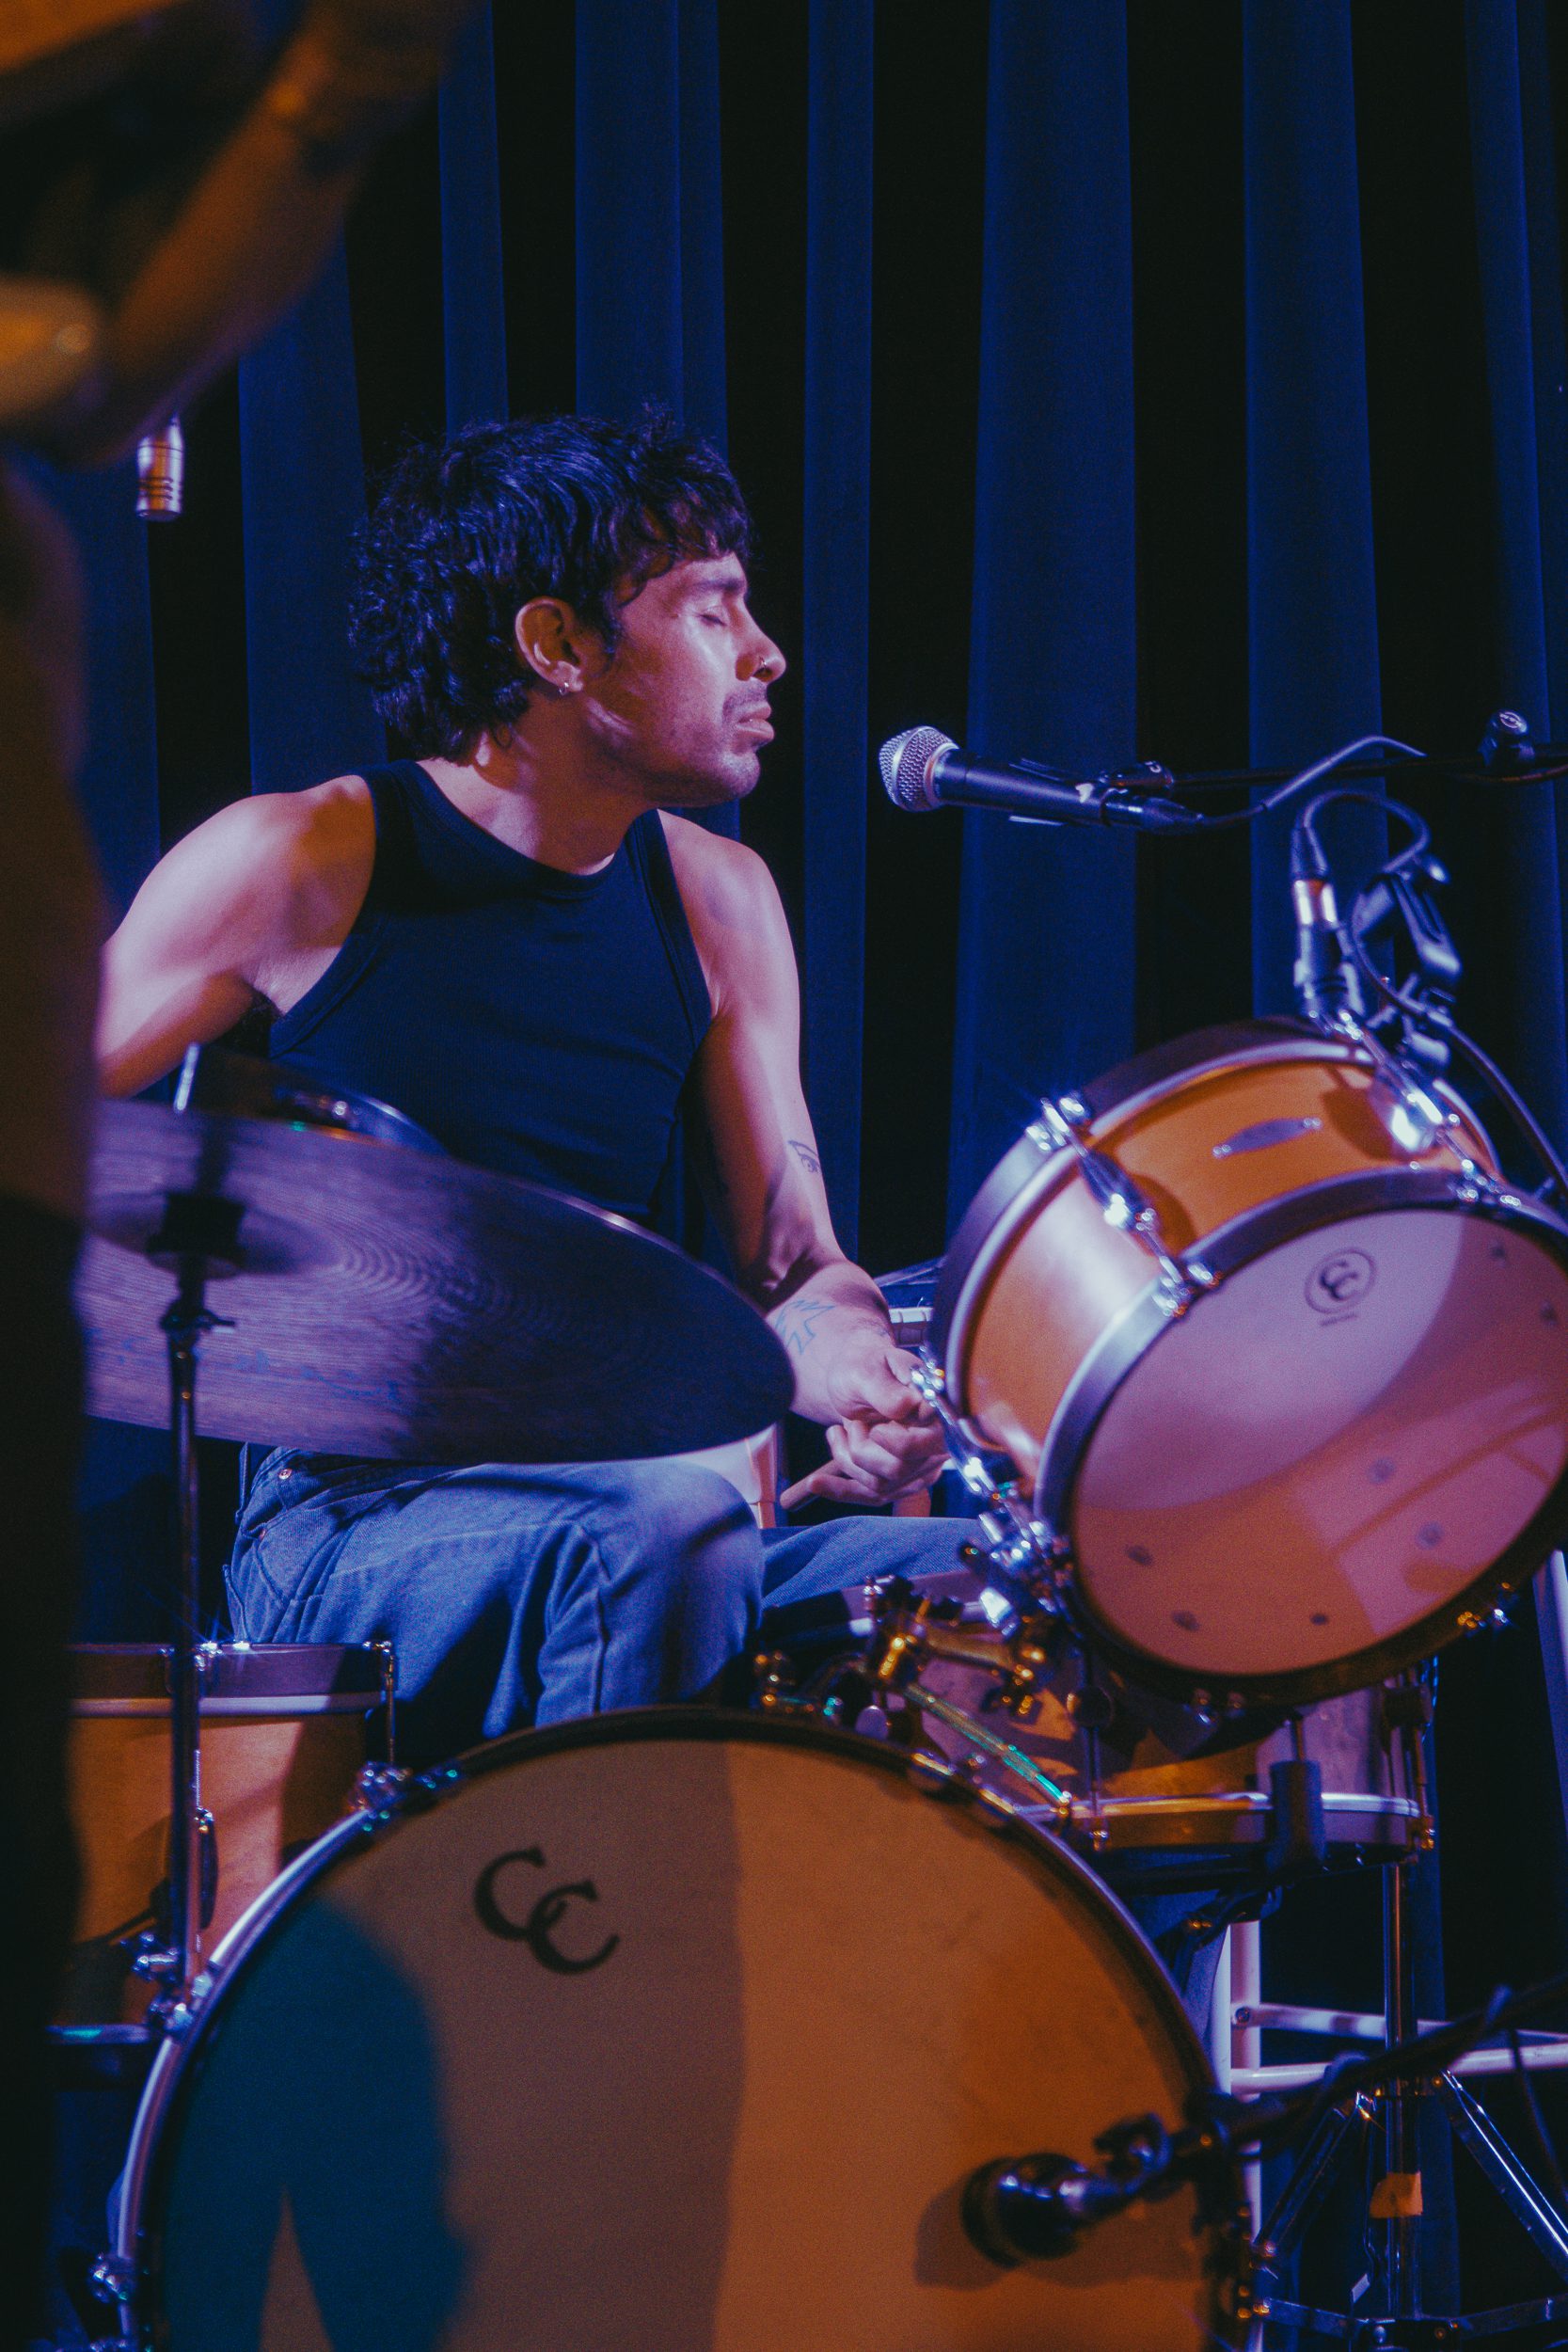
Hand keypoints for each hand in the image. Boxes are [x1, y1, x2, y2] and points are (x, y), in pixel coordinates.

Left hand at [779, 1337, 947, 1510]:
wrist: (857, 1374)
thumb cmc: (865, 1366)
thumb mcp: (868, 1369)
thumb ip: (886, 1389)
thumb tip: (907, 1406)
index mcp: (937, 1413)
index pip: (928, 1445)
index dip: (894, 1440)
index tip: (870, 1426)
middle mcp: (934, 1445)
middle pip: (899, 1469)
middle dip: (863, 1447)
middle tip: (854, 1422)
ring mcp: (917, 1467)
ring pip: (880, 1485)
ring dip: (848, 1458)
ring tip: (842, 1430)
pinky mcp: (896, 1481)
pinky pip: (869, 1496)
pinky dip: (839, 1490)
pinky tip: (815, 1483)